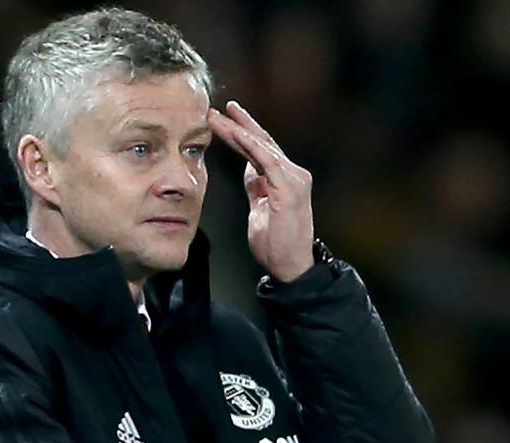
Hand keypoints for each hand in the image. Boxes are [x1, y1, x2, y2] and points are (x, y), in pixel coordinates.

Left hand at [207, 101, 314, 281]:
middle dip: (239, 123)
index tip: (224, 119)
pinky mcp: (289, 188)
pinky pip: (265, 160)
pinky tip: (233, 133)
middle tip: (216, 109)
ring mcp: (293, 179)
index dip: (242, 132)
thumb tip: (249, 169)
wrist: (290, 266)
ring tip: (216, 118)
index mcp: (284, 179)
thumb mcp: (260, 208)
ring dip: (237, 130)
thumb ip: (257, 186)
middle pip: (262, 142)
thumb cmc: (276, 243)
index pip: (261, 149)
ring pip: (261, 146)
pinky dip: (248, 145)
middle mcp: (293, 174)